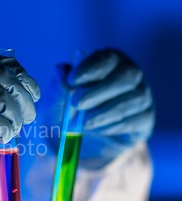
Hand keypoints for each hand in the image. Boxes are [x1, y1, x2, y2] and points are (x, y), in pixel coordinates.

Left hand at [67, 49, 154, 167]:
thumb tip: (62, 73)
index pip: (107, 58)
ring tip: (84, 123)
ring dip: (105, 112)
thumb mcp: (55, 101)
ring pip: (135, 99)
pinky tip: (98, 129)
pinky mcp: (145, 120)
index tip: (71, 81)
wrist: (74, 142)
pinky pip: (138, 120)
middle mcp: (130, 75)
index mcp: (108, 63)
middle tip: (76, 103)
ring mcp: (142, 97)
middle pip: (128, 76)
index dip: (90, 68)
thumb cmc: (65, 113)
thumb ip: (58, 87)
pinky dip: (114, 126)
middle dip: (99, 91)